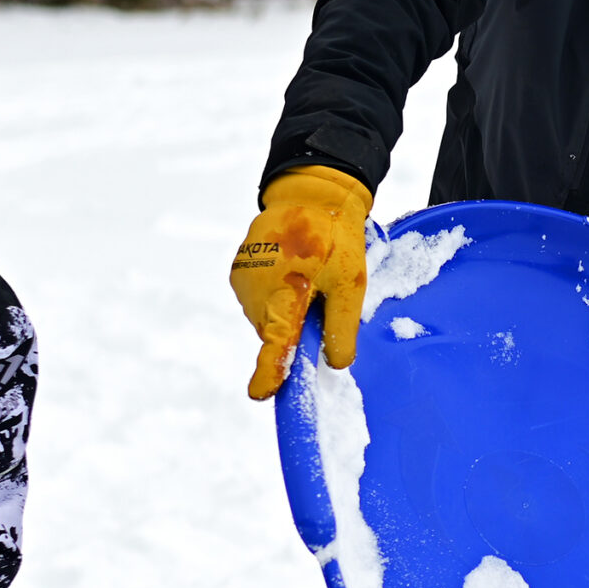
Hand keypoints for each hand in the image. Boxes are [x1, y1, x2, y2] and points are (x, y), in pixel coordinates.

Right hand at [231, 166, 373, 400]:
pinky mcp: (239, 272)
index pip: (275, 342)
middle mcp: (255, 290)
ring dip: (286, 313)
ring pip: (267, 318)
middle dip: (294, 331)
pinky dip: (276, 299)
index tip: (261, 394)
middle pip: (274, 333)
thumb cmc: (333, 237)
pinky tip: (293, 276)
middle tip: (320, 300)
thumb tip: (337, 363)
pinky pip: (259, 301)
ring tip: (307, 281)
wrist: (309, 193)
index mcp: (284, 293)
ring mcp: (243, 281)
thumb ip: (341, 325)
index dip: (270, 371)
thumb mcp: (349, 282)